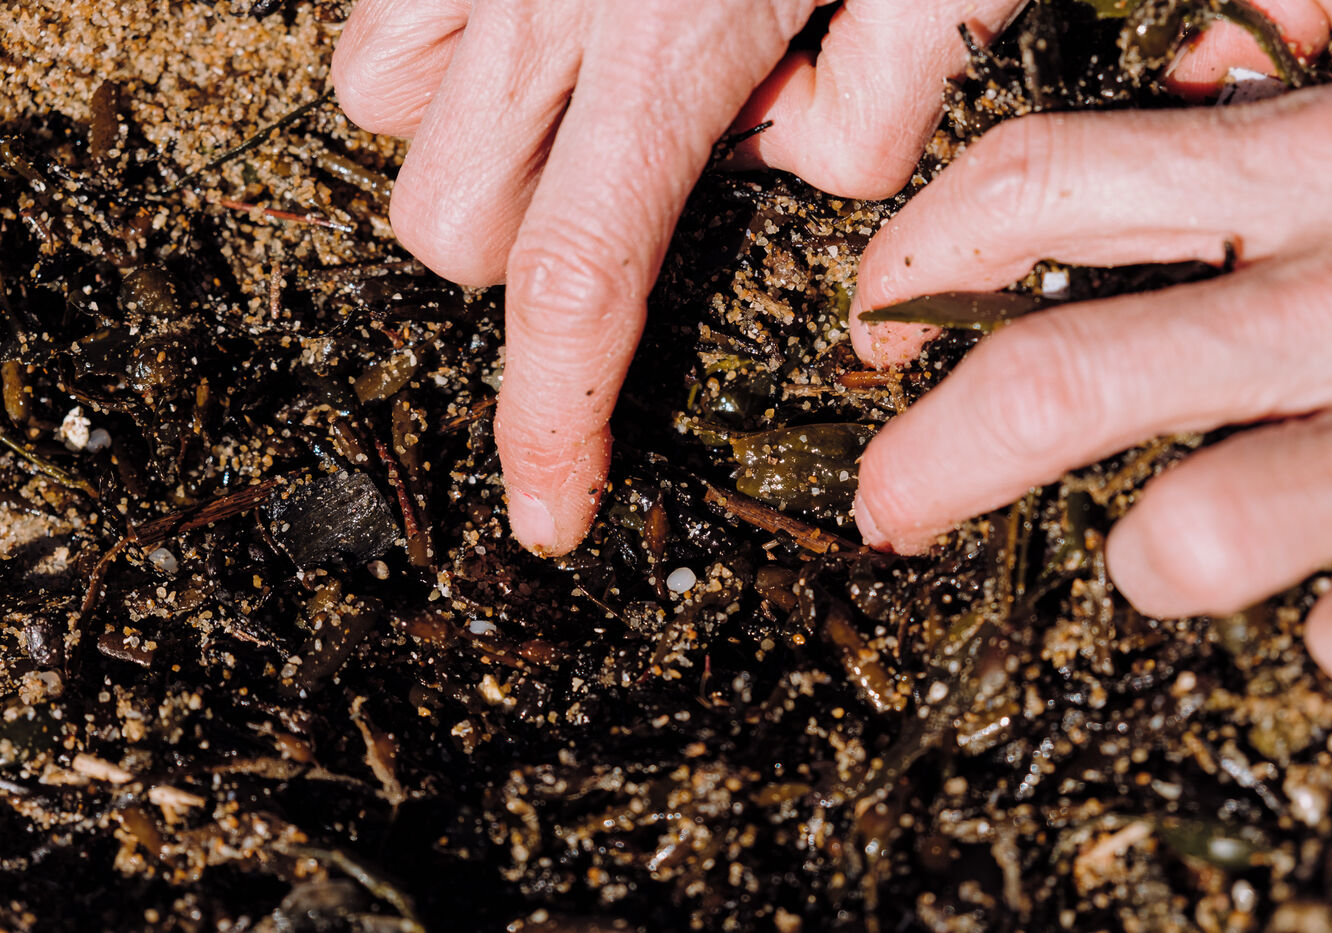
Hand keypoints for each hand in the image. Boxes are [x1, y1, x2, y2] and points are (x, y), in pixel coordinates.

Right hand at [332, 0, 1026, 555]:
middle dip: (529, 264)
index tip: (553, 520)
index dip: (553, 423)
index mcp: (667, 45)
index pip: (577, 285)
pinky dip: (446, 61)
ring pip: (390, 128)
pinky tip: (538, 26)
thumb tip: (788, 162)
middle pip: (454, 236)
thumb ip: (878, 100)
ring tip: (583, 105)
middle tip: (636, 196)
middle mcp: (535, 6)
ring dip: (478, 157)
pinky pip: (384, 26)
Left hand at [849, 24, 1331, 695]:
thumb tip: (1174, 57)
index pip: (1043, 190)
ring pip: (1189, 540)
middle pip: (1057, 383)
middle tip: (882, 506)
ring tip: (1165, 538)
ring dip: (1155, 550)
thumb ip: (1313, 26)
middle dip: (930, 458)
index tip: (877, 317)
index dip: (924, 253)